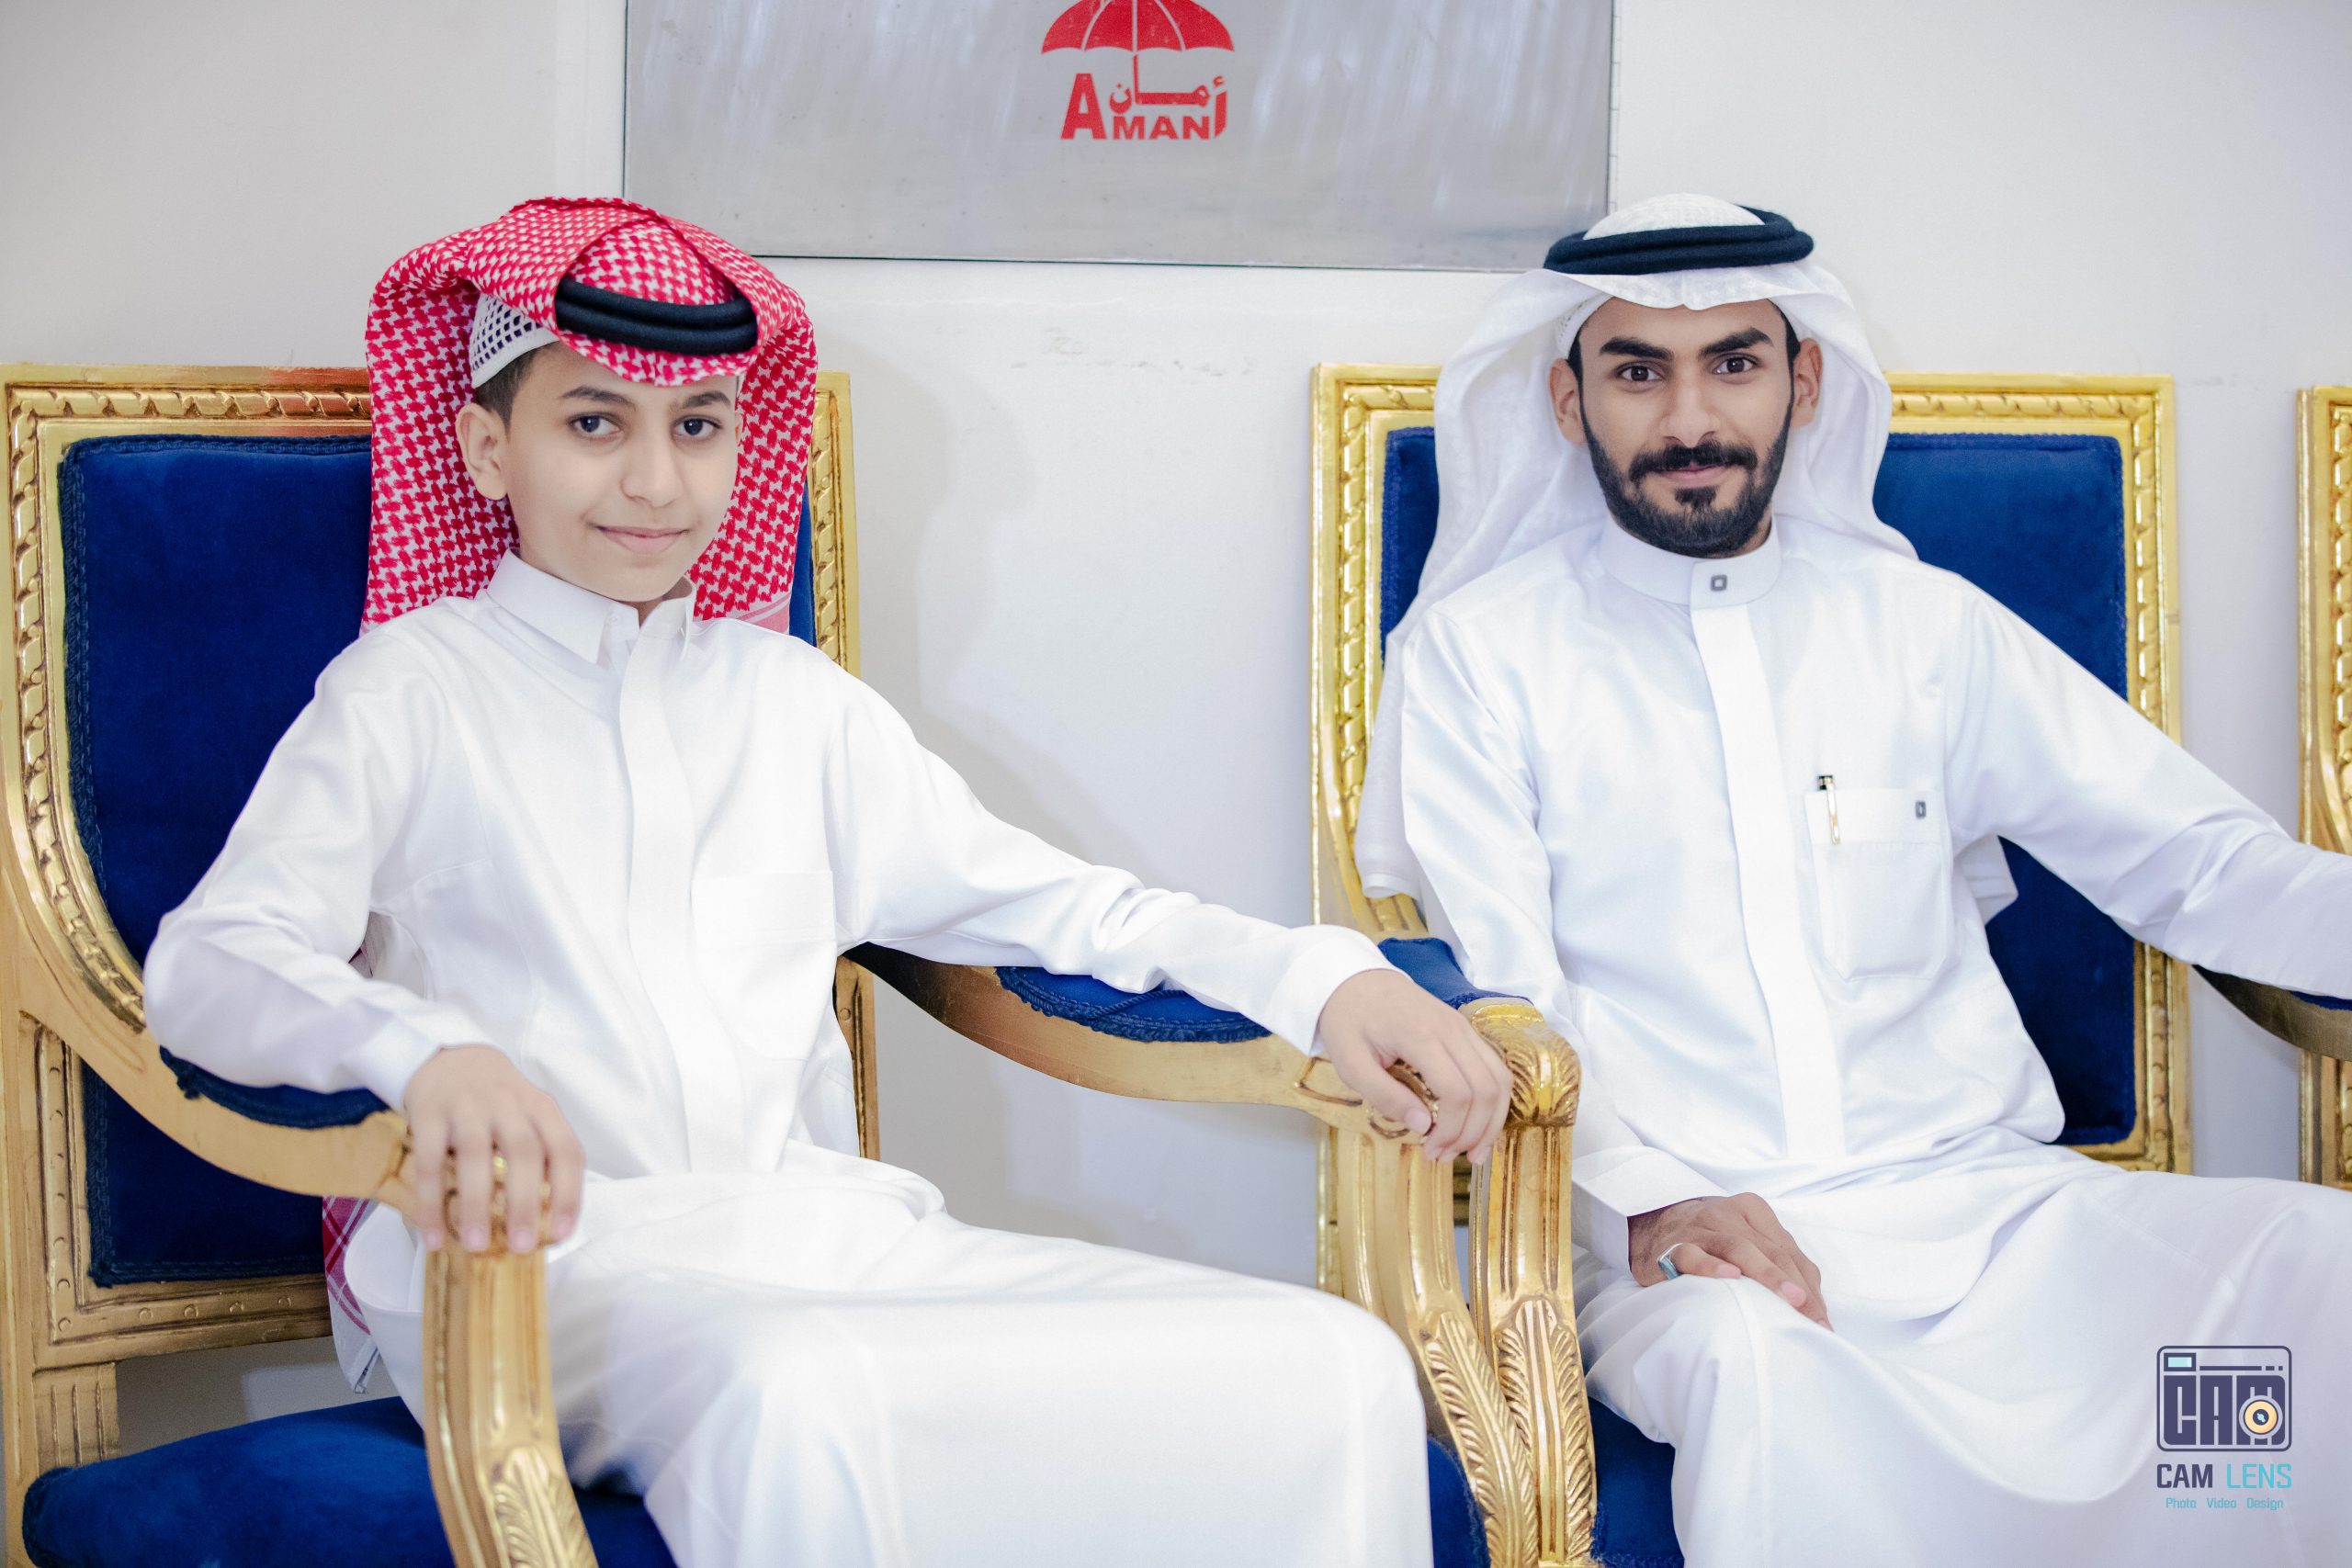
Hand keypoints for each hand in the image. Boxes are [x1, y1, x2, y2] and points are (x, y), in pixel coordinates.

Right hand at [400, 1046, 583, 1253]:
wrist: (451, 1059)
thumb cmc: (499, 1102)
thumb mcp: (530, 1116)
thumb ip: (540, 1156)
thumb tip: (546, 1225)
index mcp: (543, 1110)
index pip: (566, 1151)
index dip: (569, 1193)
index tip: (561, 1234)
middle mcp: (510, 1105)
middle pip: (524, 1152)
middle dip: (524, 1203)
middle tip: (521, 1246)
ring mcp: (469, 1106)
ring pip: (476, 1155)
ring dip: (476, 1204)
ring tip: (476, 1245)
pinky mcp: (430, 1113)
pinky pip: (429, 1162)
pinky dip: (430, 1202)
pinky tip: (433, 1235)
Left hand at [1318, 968, 1512, 1162]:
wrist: (1354, 979)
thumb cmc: (1348, 1021)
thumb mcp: (1350, 1063)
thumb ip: (1385, 1096)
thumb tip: (1421, 1127)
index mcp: (1420, 1036)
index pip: (1457, 1092)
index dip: (1451, 1130)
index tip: (1431, 1150)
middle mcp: (1451, 1029)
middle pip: (1486, 1089)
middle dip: (1473, 1131)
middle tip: (1448, 1156)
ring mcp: (1462, 1027)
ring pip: (1499, 1079)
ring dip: (1491, 1120)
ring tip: (1473, 1150)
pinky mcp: (1465, 1029)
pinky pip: (1494, 1068)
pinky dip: (1493, 1100)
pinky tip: (1479, 1124)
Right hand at [1628, 1193, 1831, 1328]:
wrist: (1650, 1224)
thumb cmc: (1709, 1238)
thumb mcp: (1745, 1237)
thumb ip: (1775, 1260)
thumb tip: (1812, 1304)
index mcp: (1753, 1211)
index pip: (1789, 1250)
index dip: (1810, 1285)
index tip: (1822, 1320)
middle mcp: (1729, 1215)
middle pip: (1771, 1249)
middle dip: (1797, 1285)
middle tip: (1813, 1317)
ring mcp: (1701, 1227)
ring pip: (1739, 1247)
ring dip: (1767, 1275)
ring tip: (1789, 1300)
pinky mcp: (1674, 1245)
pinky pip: (1693, 1254)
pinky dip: (1711, 1266)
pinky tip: (1730, 1278)